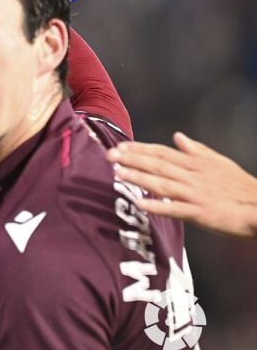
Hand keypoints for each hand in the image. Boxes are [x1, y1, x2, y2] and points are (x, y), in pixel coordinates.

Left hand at [107, 133, 256, 238]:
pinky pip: (176, 210)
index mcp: (195, 163)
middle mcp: (192, 176)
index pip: (162, 153)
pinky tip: (141, 204)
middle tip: (109, 156)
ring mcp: (195, 194)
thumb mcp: (219, 162)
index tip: (120, 146)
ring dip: (139, 178)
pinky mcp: (201, 213)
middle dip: (131, 159)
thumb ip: (196, 149)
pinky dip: (158, 206)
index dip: (140, 149)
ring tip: (118, 174)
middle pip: (157, 165)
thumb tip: (178, 136)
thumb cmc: (240, 186)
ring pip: (162, 184)